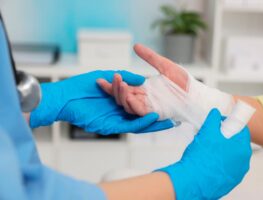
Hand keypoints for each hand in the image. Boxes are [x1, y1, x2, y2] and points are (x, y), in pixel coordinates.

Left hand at [30, 70, 173, 134]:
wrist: (65, 96)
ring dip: (154, 122)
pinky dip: (142, 122)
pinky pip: (130, 126)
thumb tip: (143, 81)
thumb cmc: (82, 86)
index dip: (153, 103)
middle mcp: (119, 112)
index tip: (167, 101)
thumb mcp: (109, 76)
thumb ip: (127, 78)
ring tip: (169, 118)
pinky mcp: (111, 126)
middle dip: (158, 116)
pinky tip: (153, 116)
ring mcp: (115, 120)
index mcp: (118, 101)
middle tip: (173, 114)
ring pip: (138, 123)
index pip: (139, 103)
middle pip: (142, 115)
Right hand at [98, 44, 188, 116]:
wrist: (195, 92)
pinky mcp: (153, 112)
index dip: (112, 85)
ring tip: (120, 83)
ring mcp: (147, 106)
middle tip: (111, 78)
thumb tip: (135, 46)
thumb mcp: (164, 65)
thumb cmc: (182, 81)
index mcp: (143, 90)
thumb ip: (149, 57)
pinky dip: (132, 104)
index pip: (123, 89)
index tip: (101, 79)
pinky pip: (139, 111)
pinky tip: (127, 95)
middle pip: (122, 98)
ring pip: (127, 105)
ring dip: (121, 95)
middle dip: (114, 90)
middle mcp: (142, 99)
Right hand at [158, 109, 251, 198]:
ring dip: (221, 150)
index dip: (230, 123)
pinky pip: (226, 167)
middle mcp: (244, 162)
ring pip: (231, 156)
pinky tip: (207, 162)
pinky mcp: (229, 182)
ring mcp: (237, 174)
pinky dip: (219, 162)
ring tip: (206, 149)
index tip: (219, 123)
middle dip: (224, 136)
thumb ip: (213, 119)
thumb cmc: (201, 156)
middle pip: (236, 143)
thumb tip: (216, 113)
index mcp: (242, 148)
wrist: (192, 182)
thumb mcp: (206, 132)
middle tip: (209, 135)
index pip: (242, 129)